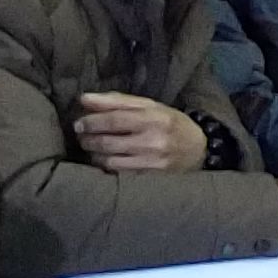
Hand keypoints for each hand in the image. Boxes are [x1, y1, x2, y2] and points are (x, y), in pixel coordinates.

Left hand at [71, 91, 203, 172]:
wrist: (198, 151)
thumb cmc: (169, 123)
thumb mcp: (150, 106)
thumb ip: (118, 101)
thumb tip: (84, 99)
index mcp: (153, 118)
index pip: (114, 119)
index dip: (91, 121)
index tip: (79, 123)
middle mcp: (153, 141)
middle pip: (108, 141)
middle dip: (88, 138)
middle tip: (81, 135)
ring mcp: (151, 162)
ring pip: (110, 160)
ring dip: (94, 153)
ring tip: (90, 147)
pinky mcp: (150, 178)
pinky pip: (118, 173)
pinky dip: (105, 166)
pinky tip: (103, 159)